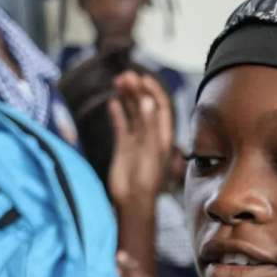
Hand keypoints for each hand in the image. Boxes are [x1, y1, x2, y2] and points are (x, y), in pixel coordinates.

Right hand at [106, 71, 174, 211]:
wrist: (133, 201)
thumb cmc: (147, 178)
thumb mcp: (151, 150)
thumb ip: (149, 125)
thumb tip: (146, 99)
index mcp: (163, 136)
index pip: (161, 107)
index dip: (153, 90)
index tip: (142, 77)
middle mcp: (151, 136)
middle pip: (146, 106)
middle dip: (137, 89)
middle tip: (125, 75)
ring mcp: (137, 141)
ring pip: (133, 113)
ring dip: (127, 97)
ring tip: (118, 81)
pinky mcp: (124, 147)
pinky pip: (121, 125)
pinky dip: (117, 113)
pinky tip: (112, 102)